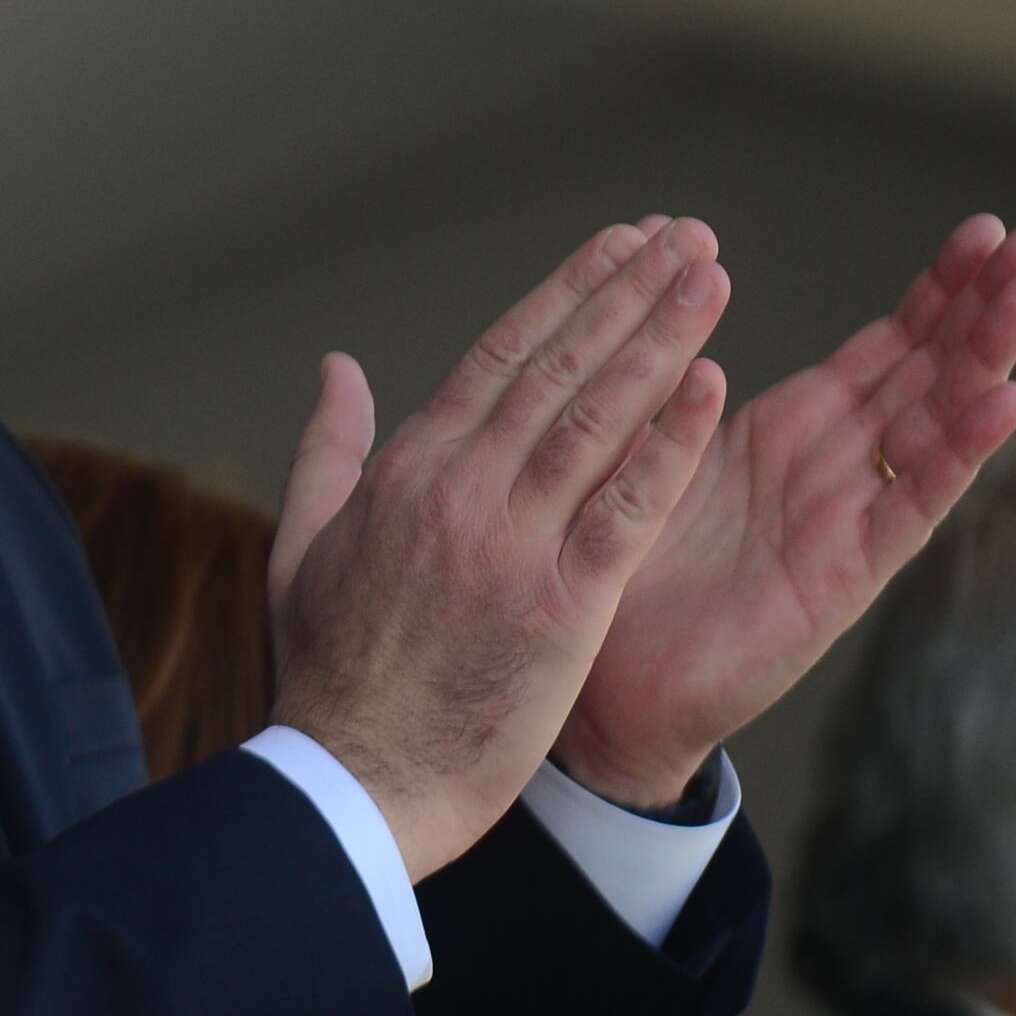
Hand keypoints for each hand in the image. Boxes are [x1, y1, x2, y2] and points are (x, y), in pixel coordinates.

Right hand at [263, 220, 732, 875]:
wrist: (350, 779)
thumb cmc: (327, 676)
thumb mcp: (303, 543)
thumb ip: (328, 447)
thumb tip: (338, 366)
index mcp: (405, 470)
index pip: (499, 355)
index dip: (565, 293)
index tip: (617, 244)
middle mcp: (458, 489)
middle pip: (558, 367)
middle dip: (628, 293)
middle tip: (686, 235)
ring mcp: (509, 543)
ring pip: (597, 418)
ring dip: (659, 341)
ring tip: (711, 280)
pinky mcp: (558, 605)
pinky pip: (626, 509)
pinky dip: (669, 444)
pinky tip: (710, 387)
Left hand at [557, 217, 1015, 807]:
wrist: (602, 686)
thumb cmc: (624, 565)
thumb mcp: (651, 449)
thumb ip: (680, 381)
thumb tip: (679, 278)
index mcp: (792, 430)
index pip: (887, 346)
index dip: (939, 290)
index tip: (988, 229)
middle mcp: (835, 470)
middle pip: (930, 375)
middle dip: (985, 307)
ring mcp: (847, 522)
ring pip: (934, 428)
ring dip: (984, 362)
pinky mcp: (841, 579)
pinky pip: (908, 508)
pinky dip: (955, 454)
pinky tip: (1002, 403)